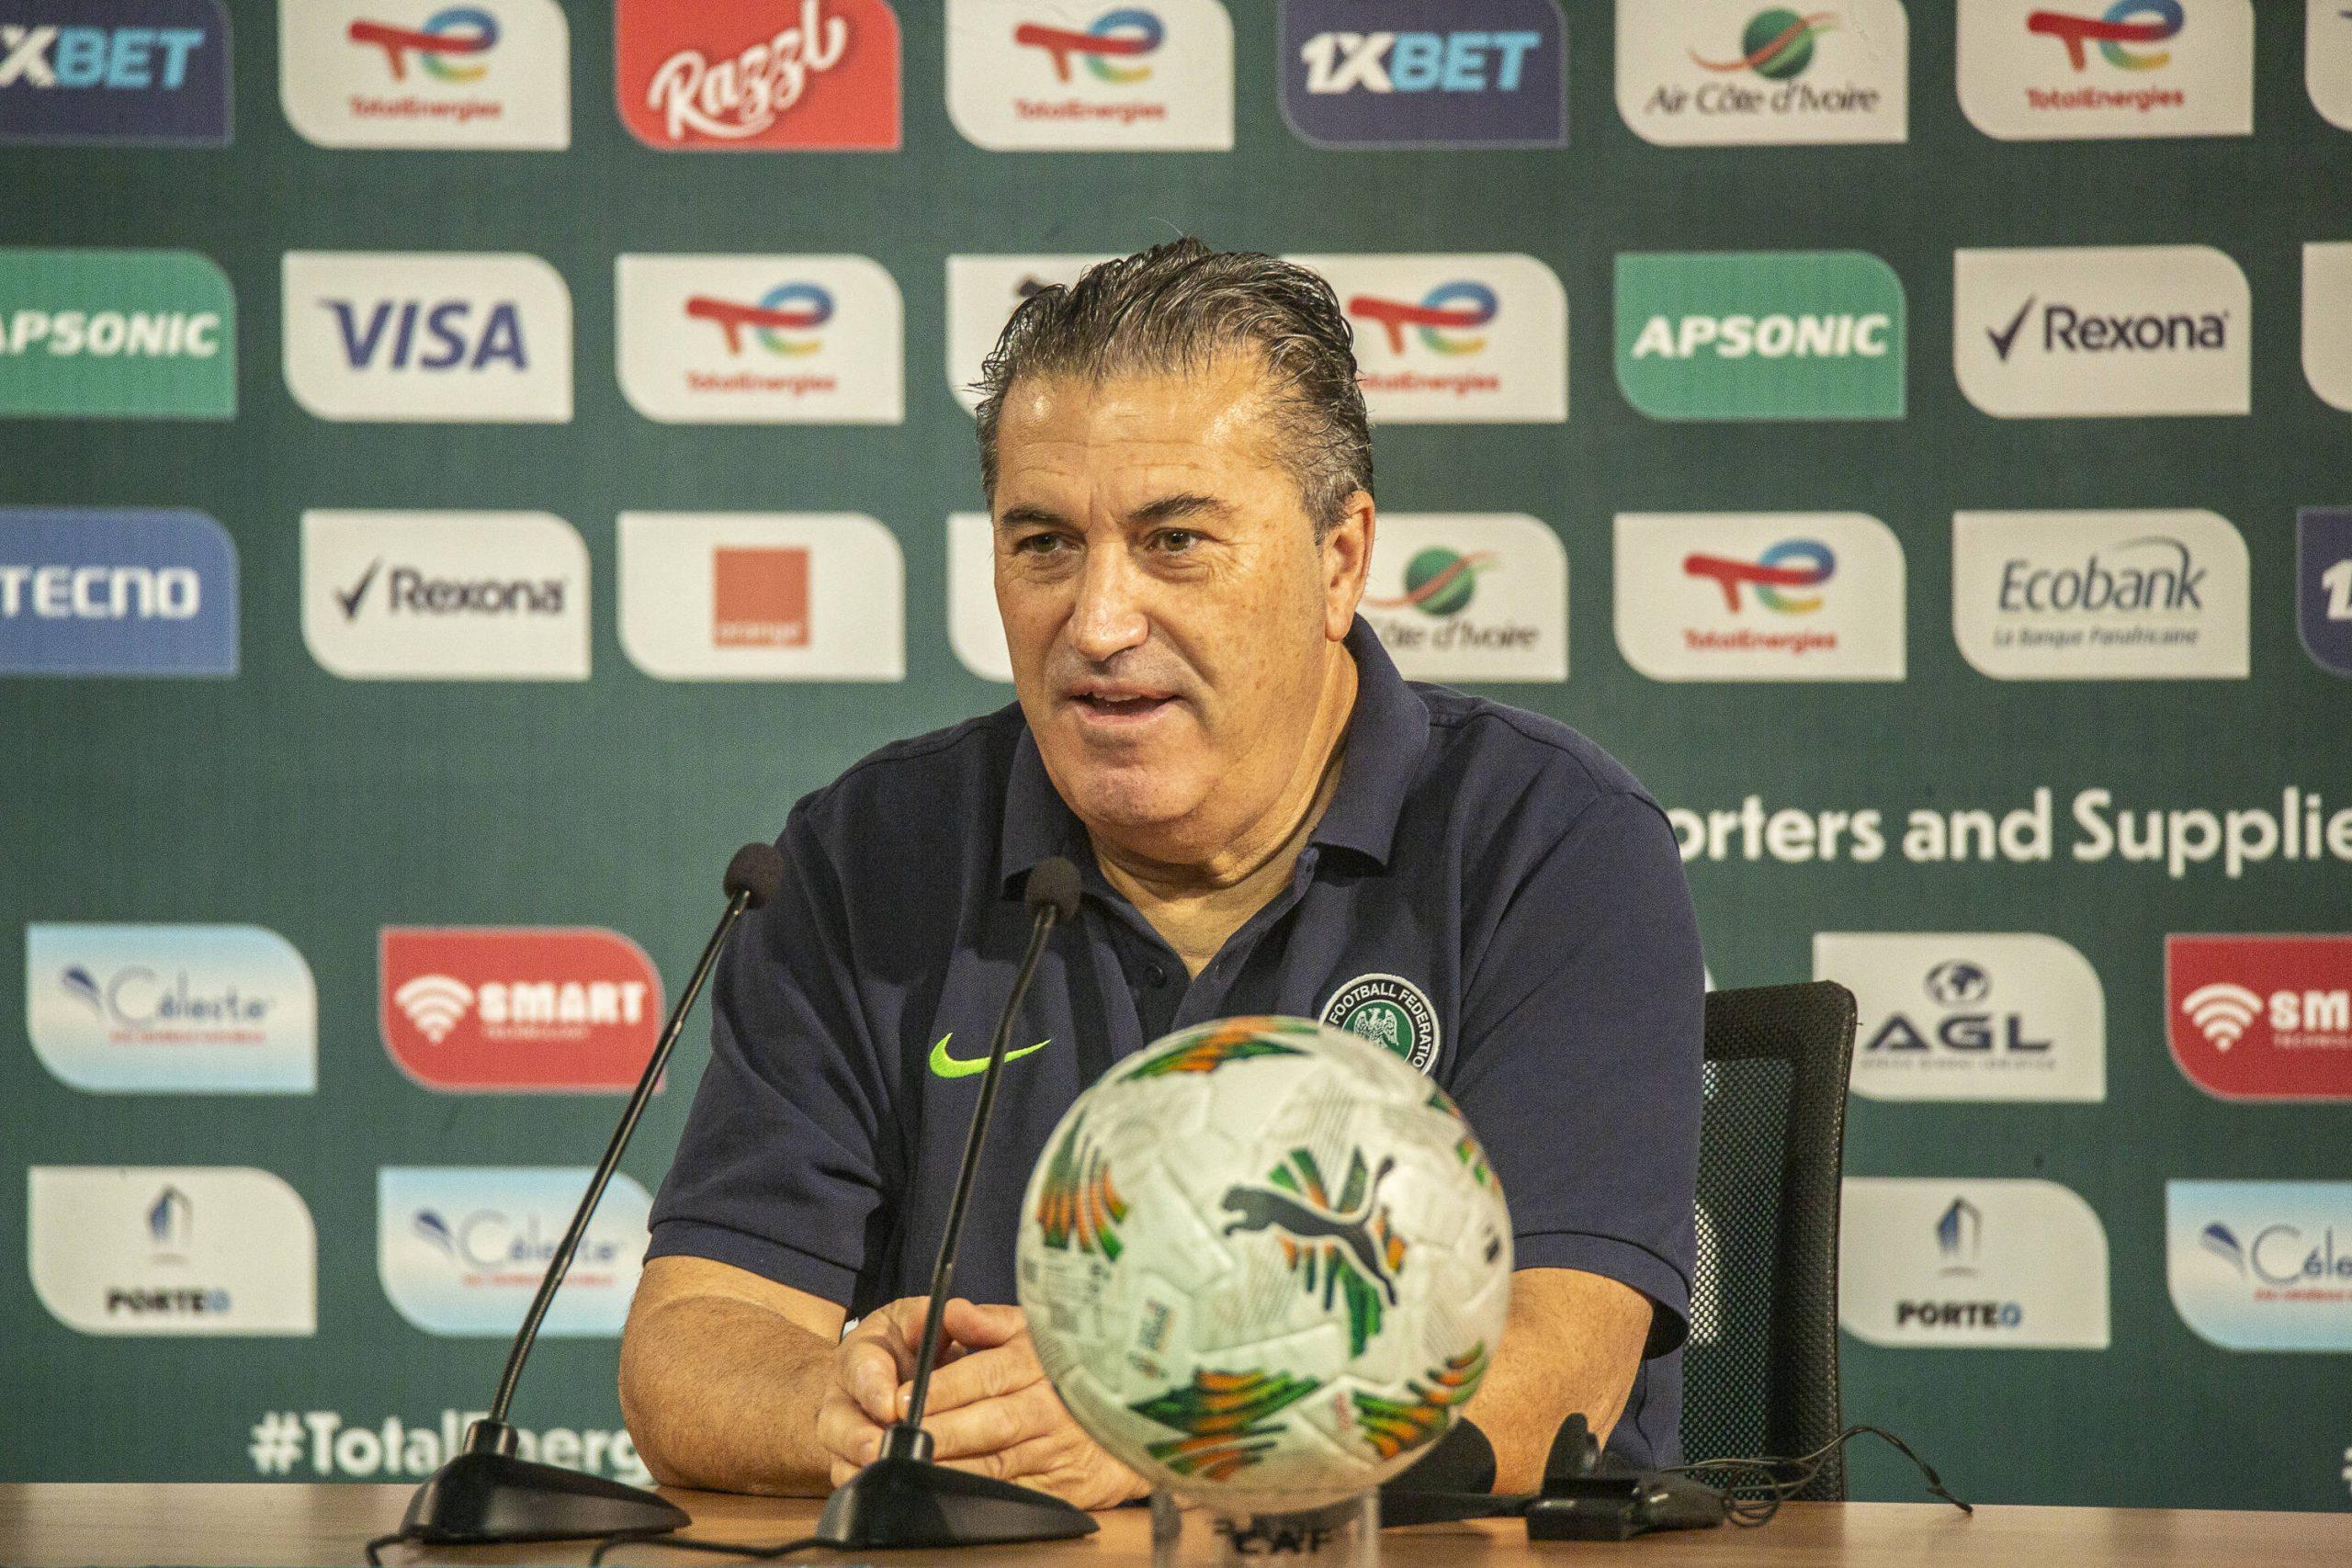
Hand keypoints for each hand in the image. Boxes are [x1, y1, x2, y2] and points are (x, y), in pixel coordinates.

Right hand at [813, 1296, 939, 1480]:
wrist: (897, 1374)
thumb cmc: (910, 1343)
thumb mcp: (919, 1318)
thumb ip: (932, 1316)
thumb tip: (954, 1312)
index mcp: (860, 1357)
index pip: (860, 1370)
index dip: (873, 1388)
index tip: (890, 1405)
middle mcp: (845, 1401)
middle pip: (837, 1424)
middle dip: (858, 1438)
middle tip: (881, 1449)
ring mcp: (847, 1439)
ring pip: (843, 1461)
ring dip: (867, 1470)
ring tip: (895, 1474)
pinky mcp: (856, 1469)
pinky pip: (859, 1487)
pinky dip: (878, 1492)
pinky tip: (904, 1492)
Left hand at [843, 1298, 1146, 1510]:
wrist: (1140, 1414)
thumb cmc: (1074, 1366)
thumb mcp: (1036, 1330)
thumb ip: (989, 1321)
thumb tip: (950, 1310)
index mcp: (1039, 1363)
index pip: (984, 1374)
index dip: (942, 1389)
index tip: (902, 1399)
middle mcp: (1050, 1406)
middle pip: (988, 1423)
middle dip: (940, 1433)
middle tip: (897, 1440)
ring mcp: (1058, 1450)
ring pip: (997, 1463)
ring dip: (952, 1468)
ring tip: (912, 1469)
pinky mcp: (1064, 1487)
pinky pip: (1016, 1495)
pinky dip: (982, 1498)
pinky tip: (950, 1496)